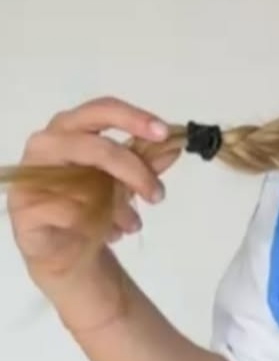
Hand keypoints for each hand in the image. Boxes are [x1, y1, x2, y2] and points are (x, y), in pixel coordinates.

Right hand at [7, 96, 178, 301]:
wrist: (66, 250)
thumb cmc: (91, 205)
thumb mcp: (126, 183)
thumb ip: (146, 164)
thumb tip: (173, 147)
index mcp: (70, 129)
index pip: (101, 110)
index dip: (133, 118)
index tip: (165, 132)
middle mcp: (46, 144)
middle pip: (96, 146)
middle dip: (133, 170)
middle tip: (157, 195)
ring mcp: (30, 176)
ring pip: (85, 183)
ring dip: (117, 208)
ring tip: (132, 225)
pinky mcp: (23, 208)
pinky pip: (69, 213)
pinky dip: (97, 226)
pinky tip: (107, 234)